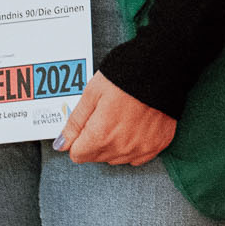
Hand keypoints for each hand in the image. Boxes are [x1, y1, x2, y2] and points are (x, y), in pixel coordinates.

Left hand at [57, 71, 177, 164]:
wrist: (163, 67)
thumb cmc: (125, 76)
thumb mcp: (92, 93)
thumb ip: (75, 123)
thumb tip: (61, 145)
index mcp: (101, 135)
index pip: (78, 155)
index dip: (79, 138)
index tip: (88, 123)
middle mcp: (122, 148)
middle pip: (97, 157)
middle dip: (96, 141)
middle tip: (107, 115)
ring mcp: (142, 148)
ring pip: (116, 158)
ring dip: (114, 144)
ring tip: (123, 118)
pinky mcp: (158, 145)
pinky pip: (138, 157)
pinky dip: (134, 146)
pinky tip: (136, 126)